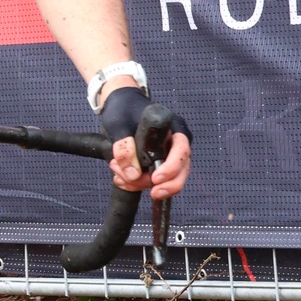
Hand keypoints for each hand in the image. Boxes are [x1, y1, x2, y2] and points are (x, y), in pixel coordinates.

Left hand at [99, 85, 191, 199]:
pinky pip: (153, 180)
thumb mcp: (118, 124)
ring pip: (168, 179)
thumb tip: (132, 173)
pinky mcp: (157, 164)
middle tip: (151, 193)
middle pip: (182, 170)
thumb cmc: (122, 109)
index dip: (172, 167)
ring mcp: (168, 155)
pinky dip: (138, 184)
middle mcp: (175, 142)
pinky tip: (122, 180)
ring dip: (144, 184)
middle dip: (167, 185)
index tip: (156, 179)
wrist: (118, 106)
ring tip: (120, 177)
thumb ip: (123, 146)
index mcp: (173, 127)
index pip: (182, 150)